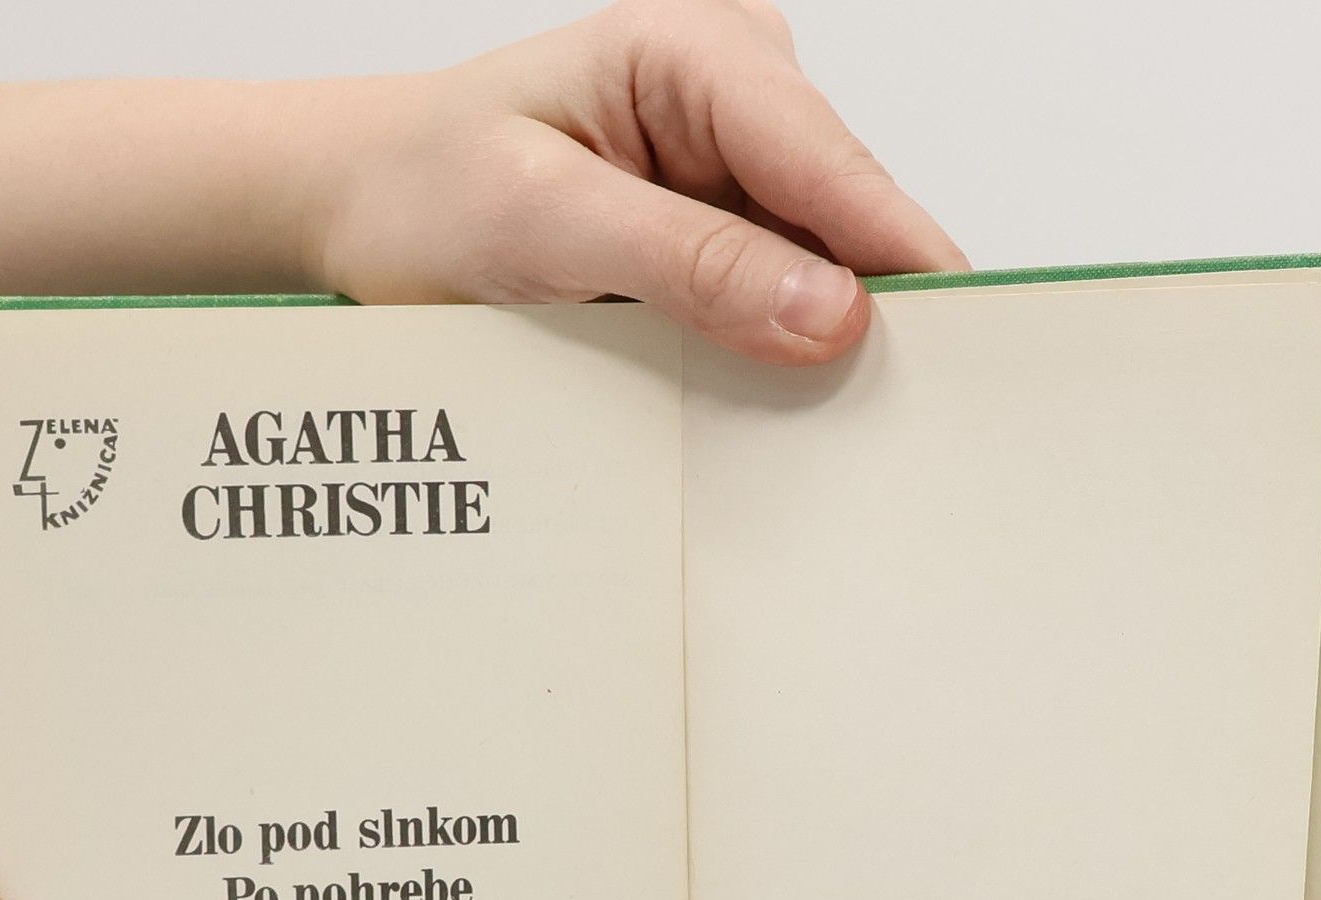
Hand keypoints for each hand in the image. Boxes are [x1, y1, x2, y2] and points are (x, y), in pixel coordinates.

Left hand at [286, 0, 967, 363]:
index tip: (962, 344)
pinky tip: (771, 404)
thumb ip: (687, 264)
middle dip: (864, 310)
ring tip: (829, 428)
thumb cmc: (421, 192)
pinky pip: (775, 295)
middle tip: (894, 421)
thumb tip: (828, 310)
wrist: (357, 207)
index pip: (830, 161)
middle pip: (844, 216)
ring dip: (817, 343)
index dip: (899, 257)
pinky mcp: (716, 226)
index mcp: (693, 50)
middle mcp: (733, 92)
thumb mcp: (540, 223)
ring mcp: (731, 161)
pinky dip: (774, 352)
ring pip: (819, 264)